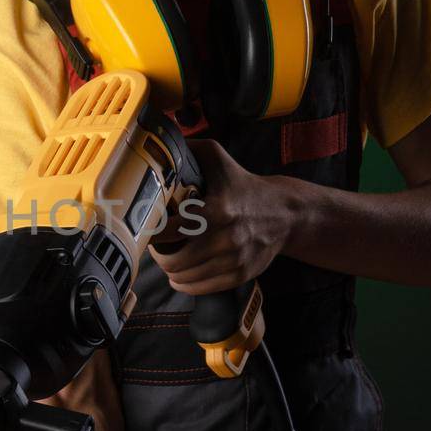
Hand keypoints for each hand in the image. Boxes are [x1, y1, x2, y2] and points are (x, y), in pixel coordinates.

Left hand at [151, 138, 291, 294]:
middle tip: (158, 247)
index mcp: (215, 209)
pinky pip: (200, 288)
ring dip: (171, 271)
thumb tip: (157, 142)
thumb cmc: (244, 185)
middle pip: (173, 261)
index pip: (168, 230)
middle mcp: (225, 238)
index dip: (150, 233)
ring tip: (170, 258)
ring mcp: (234, 260)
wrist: (286, 213)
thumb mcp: (218, 158)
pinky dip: (185, 284)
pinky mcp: (240, 275)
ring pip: (184, 278)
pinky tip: (181, 274)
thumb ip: (187, 149)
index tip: (145, 229)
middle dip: (159, 256)